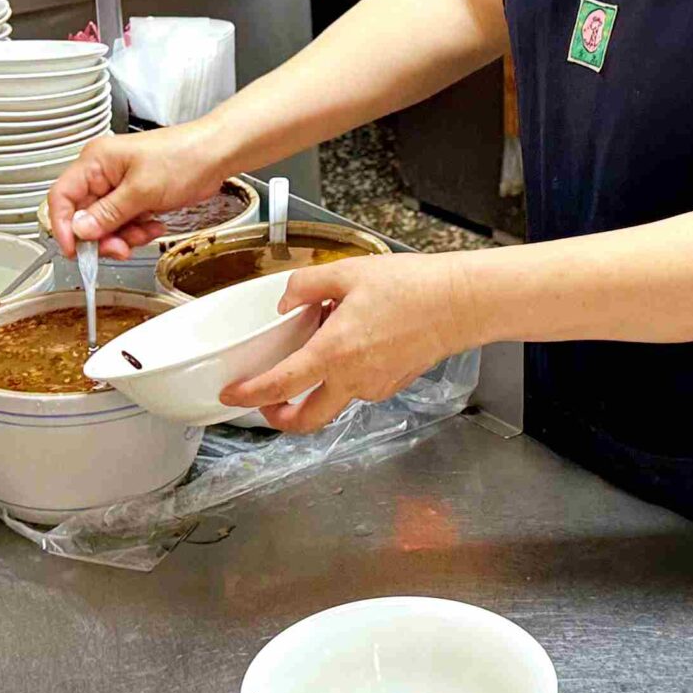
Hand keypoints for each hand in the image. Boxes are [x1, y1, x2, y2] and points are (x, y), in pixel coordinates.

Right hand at [42, 124, 226, 257]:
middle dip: (102, 236)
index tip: (75, 250)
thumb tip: (79, 230)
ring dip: (123, 236)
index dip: (63, 226)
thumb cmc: (184, 157)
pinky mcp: (135, 197)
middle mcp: (103, 173)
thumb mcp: (142, 191)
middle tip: (119, 248)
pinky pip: (124, 223)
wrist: (216, 155)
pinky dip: (137, 231)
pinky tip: (154, 226)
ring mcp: (119, 186)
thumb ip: (108, 213)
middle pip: (84, 216)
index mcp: (96, 161)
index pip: (62, 196)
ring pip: (105, 224)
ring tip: (145, 233)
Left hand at [221, 252, 482, 432]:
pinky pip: (358, 388)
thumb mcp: (349, 271)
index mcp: (334, 352)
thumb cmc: (413, 287)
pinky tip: (350, 347)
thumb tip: (285, 302)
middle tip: (266, 404)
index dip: (249, 394)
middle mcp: (353, 379)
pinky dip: (344, 376)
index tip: (232, 395)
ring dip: (315, 388)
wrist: (461, 303)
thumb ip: (306, 285)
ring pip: (333, 401)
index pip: (280, 385)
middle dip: (280, 419)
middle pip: (306, 420)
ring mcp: (374, 387)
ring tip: (316, 351)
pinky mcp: (392, 385)